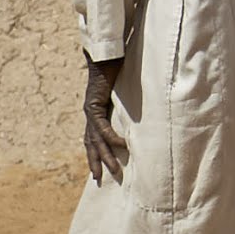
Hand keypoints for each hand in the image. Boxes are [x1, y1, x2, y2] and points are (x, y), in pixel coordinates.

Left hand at [77, 56, 127, 185]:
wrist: (106, 53)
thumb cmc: (117, 67)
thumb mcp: (123, 90)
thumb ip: (129, 100)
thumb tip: (144, 105)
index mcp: (95, 111)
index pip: (93, 137)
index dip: (95, 153)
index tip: (98, 169)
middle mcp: (90, 113)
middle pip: (91, 144)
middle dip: (95, 162)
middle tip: (99, 180)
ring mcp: (90, 110)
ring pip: (95, 140)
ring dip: (104, 156)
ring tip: (114, 171)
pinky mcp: (93, 105)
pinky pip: (102, 126)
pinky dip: (111, 137)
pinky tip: (122, 145)